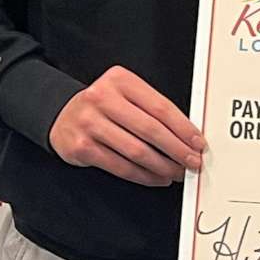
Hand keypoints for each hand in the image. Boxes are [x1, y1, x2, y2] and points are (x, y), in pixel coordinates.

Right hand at [49, 67, 203, 186]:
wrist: (61, 114)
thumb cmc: (102, 106)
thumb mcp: (126, 94)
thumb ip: (152, 109)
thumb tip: (187, 136)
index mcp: (120, 81)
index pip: (161, 107)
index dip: (184, 128)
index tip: (198, 143)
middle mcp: (102, 98)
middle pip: (151, 130)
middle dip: (177, 150)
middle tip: (192, 162)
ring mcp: (90, 123)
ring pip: (137, 151)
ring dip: (163, 166)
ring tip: (177, 172)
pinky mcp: (82, 147)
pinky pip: (121, 166)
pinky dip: (144, 176)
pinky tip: (156, 178)